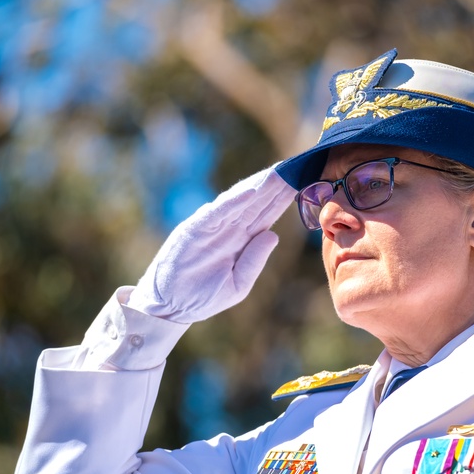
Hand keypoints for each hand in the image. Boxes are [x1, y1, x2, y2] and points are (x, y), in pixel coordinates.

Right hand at [129, 165, 295, 322]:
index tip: (304, 183)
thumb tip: (273, 235)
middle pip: (258, 203)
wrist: (170, 306)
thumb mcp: (237, 284)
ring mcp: (212, 226)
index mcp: (241, 241)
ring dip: (260, 187)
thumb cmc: (203, 297)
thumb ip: (254, 261)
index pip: (267, 215)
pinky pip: (218, 212)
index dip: (284, 199)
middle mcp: (229, 228)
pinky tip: (252, 191)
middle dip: (277, 186)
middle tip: (298, 166)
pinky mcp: (195, 229)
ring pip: (240, 201)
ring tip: (280, 172)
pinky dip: (234, 201)